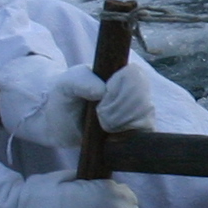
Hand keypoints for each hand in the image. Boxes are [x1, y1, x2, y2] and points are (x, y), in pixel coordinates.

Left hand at [0, 53, 163, 146]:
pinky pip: (147, 131)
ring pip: (146, 116)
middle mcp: (134, 89)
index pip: (135, 77)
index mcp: (120, 72)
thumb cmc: (65, 96)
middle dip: (118, 111)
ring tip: (104, 125)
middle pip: (143, 98)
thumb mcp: (67, 83)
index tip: (101, 99)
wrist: (60, 122)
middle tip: (100, 115)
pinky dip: (131, 135)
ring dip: (122, 124)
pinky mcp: (137, 129)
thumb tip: (103, 91)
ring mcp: (138, 109)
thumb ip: (82, 80)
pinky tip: (113, 135)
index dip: (119, 91)